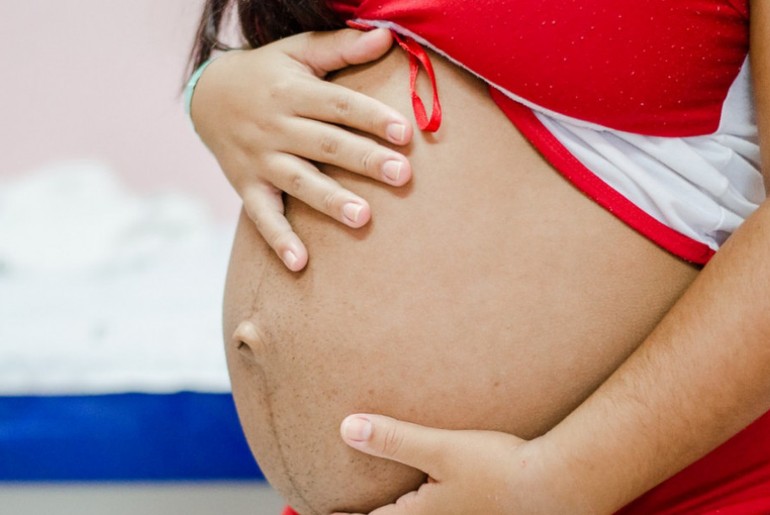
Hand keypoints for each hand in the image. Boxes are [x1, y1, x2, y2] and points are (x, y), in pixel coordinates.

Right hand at [191, 29, 413, 270]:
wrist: (207, 96)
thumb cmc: (268, 74)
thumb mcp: (297, 52)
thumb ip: (340, 47)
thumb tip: (387, 35)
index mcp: (293, 92)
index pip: (339, 105)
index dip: (372, 117)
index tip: (404, 132)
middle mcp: (276, 126)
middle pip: (326, 144)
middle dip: (364, 160)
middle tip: (402, 175)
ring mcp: (261, 160)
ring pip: (298, 181)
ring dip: (329, 200)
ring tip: (362, 218)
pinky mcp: (247, 186)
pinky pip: (262, 216)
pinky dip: (278, 240)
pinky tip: (300, 263)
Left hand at [334, 414, 595, 514]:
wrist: (558, 486)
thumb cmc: (499, 469)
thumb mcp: (441, 448)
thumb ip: (394, 439)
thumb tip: (347, 428)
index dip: (340, 514)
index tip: (319, 507)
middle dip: (367, 510)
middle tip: (345, 502)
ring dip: (394, 507)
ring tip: (383, 496)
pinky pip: (435, 513)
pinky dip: (416, 506)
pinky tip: (425, 489)